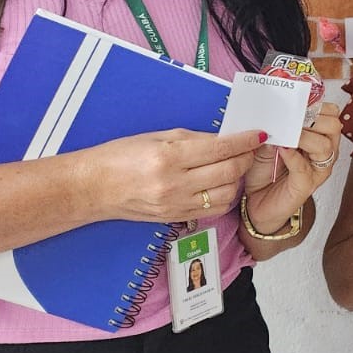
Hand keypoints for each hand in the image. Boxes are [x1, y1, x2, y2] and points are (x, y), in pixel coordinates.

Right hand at [86, 129, 264, 222]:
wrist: (92, 188)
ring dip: (238, 179)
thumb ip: (195, 138)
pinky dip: (225, 197)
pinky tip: (221, 185)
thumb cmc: (120, 156)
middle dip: (247, 158)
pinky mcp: (175, 218)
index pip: (221, 148)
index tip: (260, 134)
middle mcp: (174, 183)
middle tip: (251, 148)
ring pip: (227, 193)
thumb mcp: (157, 136)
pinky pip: (213, 210)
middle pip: (229, 171)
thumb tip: (226, 138)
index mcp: (169, 156)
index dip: (246, 140)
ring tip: (235, 166)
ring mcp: (176, 204)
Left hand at [242, 103, 345, 233]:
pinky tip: (280, 150)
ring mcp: (318, 169)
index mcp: (319, 135)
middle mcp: (325, 151)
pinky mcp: (307, 185)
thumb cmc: (264, 170)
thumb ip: (274, 125)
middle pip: (333, 125)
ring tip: (284, 135)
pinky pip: (305, 167)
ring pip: (324, 146)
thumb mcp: (267, 140)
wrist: (255, 201)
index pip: (331, 112)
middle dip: (312, 118)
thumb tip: (274, 109)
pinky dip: (292, 156)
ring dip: (303, 136)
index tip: (296, 101)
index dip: (316, 104)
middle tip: (292, 118)